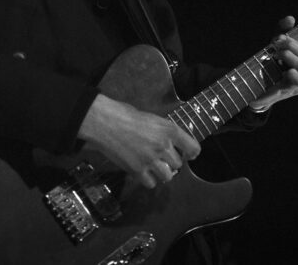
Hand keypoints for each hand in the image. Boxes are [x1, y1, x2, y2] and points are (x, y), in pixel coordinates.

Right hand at [77, 94, 199, 188]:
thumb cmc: (124, 114)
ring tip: (153, 166)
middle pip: (178, 164)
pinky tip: (142, 171)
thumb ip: (163, 132)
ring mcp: (151, 160)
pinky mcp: (137, 171)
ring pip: (168, 176)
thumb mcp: (151, 118)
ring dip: (162, 172)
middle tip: (162, 157)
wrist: (104, 122)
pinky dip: (148, 179)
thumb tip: (170, 143)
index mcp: (169, 130)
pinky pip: (151, 183)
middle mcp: (163, 146)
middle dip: (171, 162)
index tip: (188, 155)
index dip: (192, 153)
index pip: (193, 148)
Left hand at [248, 16, 297, 110]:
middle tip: (275, 44)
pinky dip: (292, 73)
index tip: (278, 38)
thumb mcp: (275, 46)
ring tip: (276, 55)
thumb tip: (290, 18)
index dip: (293, 41)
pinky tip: (285, 70)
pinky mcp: (294, 91)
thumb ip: (282, 31)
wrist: (258, 88)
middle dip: (290, 45)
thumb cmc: (271, 66)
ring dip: (288, 56)